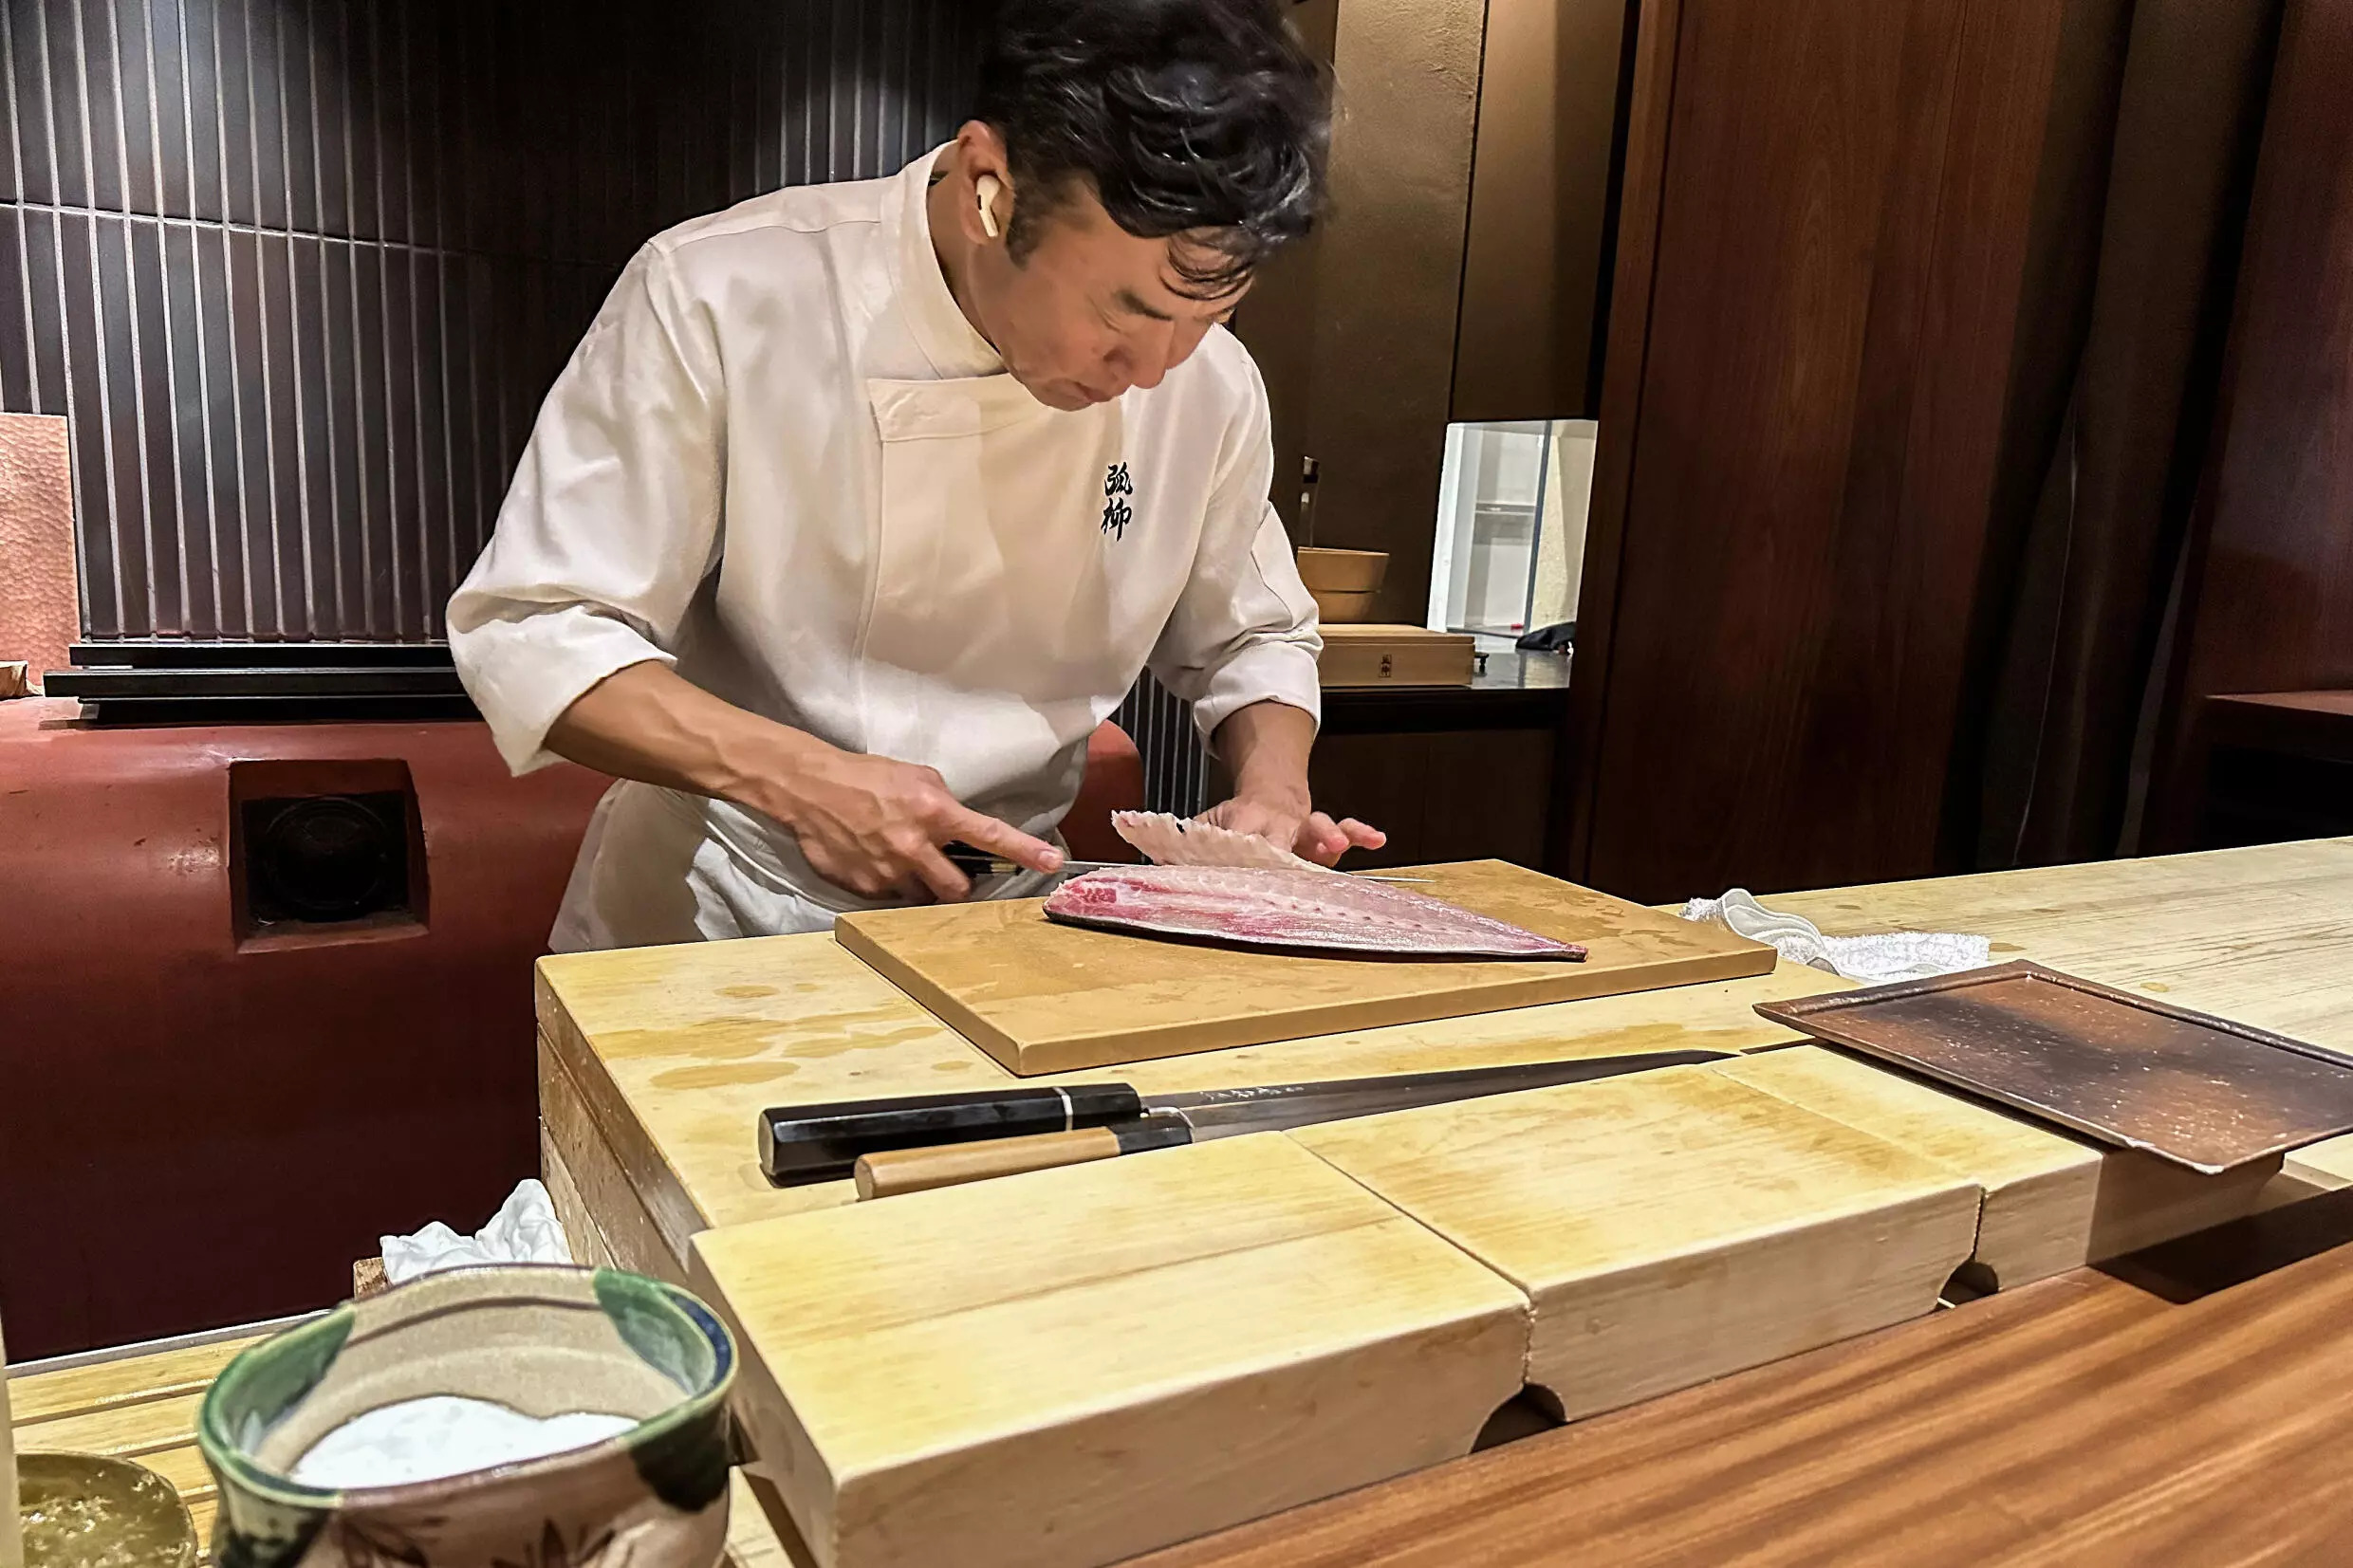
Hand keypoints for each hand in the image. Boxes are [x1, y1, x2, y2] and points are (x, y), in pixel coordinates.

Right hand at [764, 742, 1061, 900]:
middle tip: (946, 870)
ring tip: (901, 861)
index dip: (1024, 850)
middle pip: (958, 889)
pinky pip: (890, 897)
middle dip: (958, 885)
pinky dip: (890, 883)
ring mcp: (889, 871)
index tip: (1053, 862)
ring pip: (923, 897)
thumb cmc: (866, 776)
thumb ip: (944, 803)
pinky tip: (874, 859)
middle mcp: (915, 846)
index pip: (990, 835)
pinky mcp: (864, 886)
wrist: (809, 788)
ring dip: (922, 885)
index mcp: (934, 812)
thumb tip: (960, 825)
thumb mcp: (915, 776)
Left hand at [1198, 790, 1386, 867]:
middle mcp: (1278, 824)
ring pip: (1319, 827)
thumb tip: (1157, 856)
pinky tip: (1375, 838)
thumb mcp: (1208, 824)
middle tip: (1283, 858)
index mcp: (1244, 820)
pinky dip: (1361, 833)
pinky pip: (1347, 831)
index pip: (1239, 835)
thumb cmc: (1239, 821)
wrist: (1271, 795)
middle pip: (1281, 835)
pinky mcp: (1325, 836)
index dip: (1238, 847)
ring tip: (1337, 845)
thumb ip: (1187, 842)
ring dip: (1328, 835)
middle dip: (1284, 848)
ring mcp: (1304, 829)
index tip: (1235, 861)